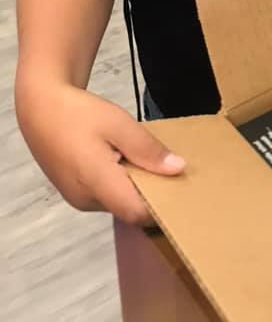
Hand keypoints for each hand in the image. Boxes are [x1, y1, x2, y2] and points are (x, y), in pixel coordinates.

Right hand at [16, 83, 184, 225]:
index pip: (137, 213)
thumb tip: (178, 169)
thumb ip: (148, 149)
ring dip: (136, 186)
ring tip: (151, 161)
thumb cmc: (79, 114)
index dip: (162, 206)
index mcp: (96, 183)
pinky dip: (121, 183)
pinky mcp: (75, 193)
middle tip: (173, 170)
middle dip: (152, 193)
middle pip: (129, 208)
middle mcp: (86, 200)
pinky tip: (128, 161)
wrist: (40, 108)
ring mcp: (79, 199)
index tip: (181, 188)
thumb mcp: (119, 124)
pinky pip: (107, 195)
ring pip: (118, 202)